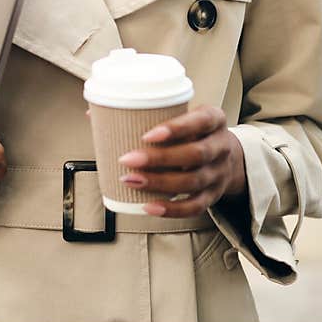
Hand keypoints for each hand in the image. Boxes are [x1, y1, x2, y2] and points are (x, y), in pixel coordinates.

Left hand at [117, 105, 246, 217]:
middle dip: (160, 158)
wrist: (228, 156)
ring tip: (131, 180)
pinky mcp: (213, 196)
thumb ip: (146, 112)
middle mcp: (221, 146)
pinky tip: (149, 206)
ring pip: (193, 181)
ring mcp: (218, 173)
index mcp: (214, 119)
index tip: (147, 135)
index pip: (201, 121)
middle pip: (196, 154)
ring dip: (160, 183)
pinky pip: (195, 206)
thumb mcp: (183, 114)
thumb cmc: (193, 131)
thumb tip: (94, 113)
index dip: (176, 129)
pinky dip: (172, 209)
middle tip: (128, 159)